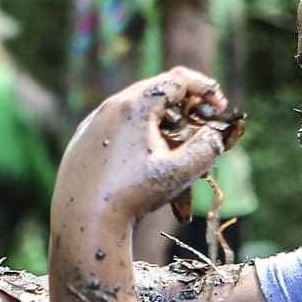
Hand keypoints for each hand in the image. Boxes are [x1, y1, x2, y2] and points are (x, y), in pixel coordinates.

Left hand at [57, 68, 241, 226]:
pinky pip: (116, 126)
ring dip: (161, 121)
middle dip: (185, 105)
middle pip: (156, 91)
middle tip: (202, 124)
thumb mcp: (179, 172)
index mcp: (135, 105)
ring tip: (175, 144)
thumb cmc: (131, 196)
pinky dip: (138, 133)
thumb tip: (216, 133)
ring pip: (135, 110)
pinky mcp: (81, 140)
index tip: (220, 109)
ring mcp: (92, 122)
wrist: (82, 222)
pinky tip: (145, 158)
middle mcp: (110, 106)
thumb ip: (207, 148)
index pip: (178, 79)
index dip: (205, 89)